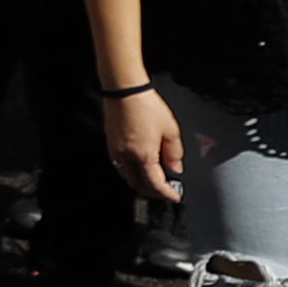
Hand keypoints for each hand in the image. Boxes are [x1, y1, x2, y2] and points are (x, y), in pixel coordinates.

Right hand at [104, 83, 183, 202]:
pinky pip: (119, 165)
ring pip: (126, 176)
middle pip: (137, 185)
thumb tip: (176, 167)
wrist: (125, 90)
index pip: (155, 184)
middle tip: (164, 191)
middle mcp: (127, 156)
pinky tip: (138, 165)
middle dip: (152, 192)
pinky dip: (130, 171)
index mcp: (143, 155)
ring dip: (140, 182)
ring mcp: (116, 150)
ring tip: (152, 180)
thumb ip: (175, 153)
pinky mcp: (111, 143)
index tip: (175, 196)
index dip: (166, 193)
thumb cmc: (146, 105)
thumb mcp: (170, 129)